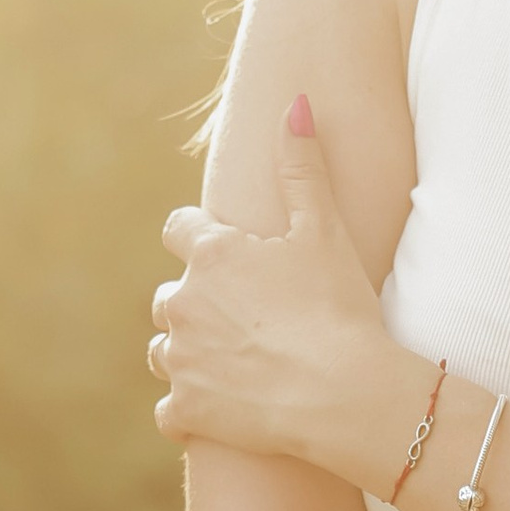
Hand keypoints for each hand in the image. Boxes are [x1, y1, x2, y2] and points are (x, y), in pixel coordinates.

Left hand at [151, 94, 412, 477]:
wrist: (344, 394)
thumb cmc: (338, 307)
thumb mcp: (324, 230)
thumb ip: (302, 165)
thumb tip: (295, 100)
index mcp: (209, 254)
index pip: (179, 229)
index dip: (204, 240)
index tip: (235, 258)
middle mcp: (181, 302)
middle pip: (170, 293)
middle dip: (200, 302)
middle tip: (251, 318)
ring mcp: (179, 359)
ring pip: (165, 349)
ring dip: (191, 352)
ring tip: (240, 362)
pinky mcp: (186, 410)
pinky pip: (170, 409)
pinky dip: (193, 409)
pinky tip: (228, 407)